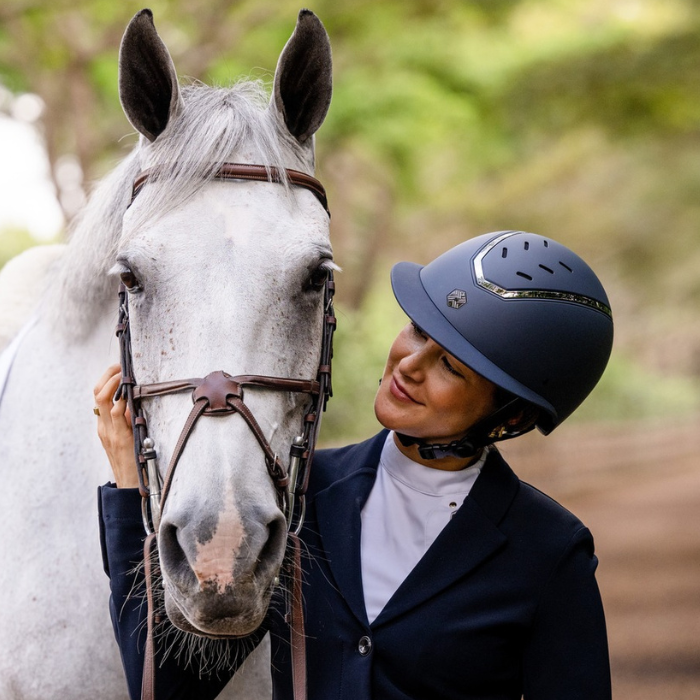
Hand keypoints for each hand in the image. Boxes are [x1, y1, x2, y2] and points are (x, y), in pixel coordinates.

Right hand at [94, 364, 138, 487]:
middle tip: (120, 366)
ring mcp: (110, 433)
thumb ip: (125, 421)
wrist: (130, 485)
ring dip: (115, 383)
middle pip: (97, 393)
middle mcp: (103, 427)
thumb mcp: (125, 438)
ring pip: (103, 401)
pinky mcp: (120, 439)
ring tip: (125, 373)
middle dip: (108, 375)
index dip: (106, 378)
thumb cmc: (132, 461)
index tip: (118, 367)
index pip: (98, 395)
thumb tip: (132, 402)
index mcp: (103, 426)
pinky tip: (128, 395)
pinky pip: (117, 416)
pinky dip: (121, 402)